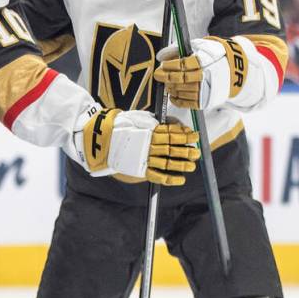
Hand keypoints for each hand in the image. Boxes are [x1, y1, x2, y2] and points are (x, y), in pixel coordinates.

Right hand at [76, 107, 198, 185]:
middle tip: (197, 152)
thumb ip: (155, 122)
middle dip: (187, 150)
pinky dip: (170, 179)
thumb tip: (173, 124)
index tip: (195, 136)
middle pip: (172, 147)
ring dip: (182, 165)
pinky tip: (180, 179)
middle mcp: (148, 144)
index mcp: (149, 130)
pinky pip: (157, 175)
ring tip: (192, 166)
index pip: (172, 132)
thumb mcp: (138, 118)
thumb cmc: (121, 127)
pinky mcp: (139, 169)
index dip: (185, 134)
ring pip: (168, 162)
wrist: (101, 139)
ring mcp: (144, 157)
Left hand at [154, 37, 247, 109]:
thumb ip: (178, 49)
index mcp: (204, 60)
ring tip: (166, 84)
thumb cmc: (211, 56)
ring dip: (171, 88)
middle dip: (167, 77)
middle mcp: (206, 76)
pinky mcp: (206, 100)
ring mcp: (207, 89)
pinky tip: (172, 95)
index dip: (170, 66)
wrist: (234, 69)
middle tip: (158, 75)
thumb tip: (160, 56)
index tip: (162, 65)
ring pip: (183, 91)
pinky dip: (177, 100)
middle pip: (182, 79)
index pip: (183, 64)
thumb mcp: (198, 46)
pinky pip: (188, 103)